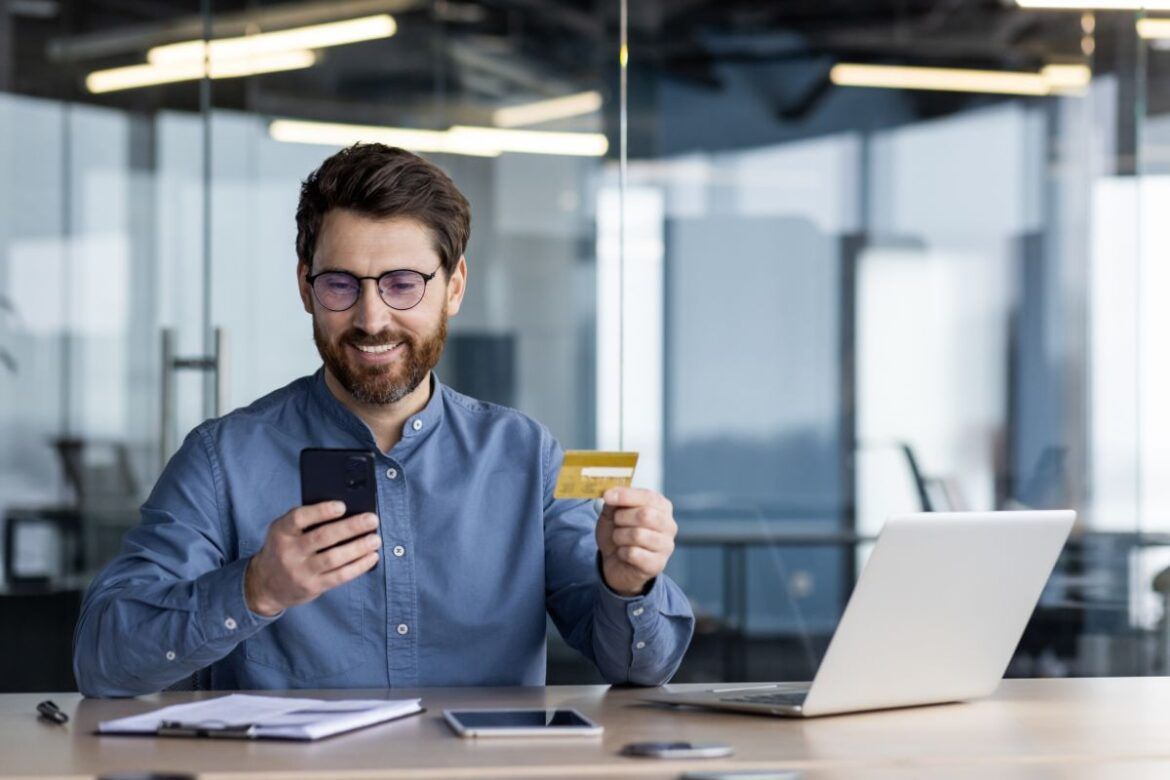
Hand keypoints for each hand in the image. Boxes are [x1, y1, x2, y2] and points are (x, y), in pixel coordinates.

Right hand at [244, 501, 380, 616]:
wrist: (265, 584)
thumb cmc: (283, 549)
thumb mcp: (284, 531)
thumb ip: (306, 521)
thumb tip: (346, 511)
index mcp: (281, 532)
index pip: (299, 518)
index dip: (321, 511)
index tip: (342, 506)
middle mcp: (289, 552)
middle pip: (323, 537)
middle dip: (351, 527)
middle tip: (372, 520)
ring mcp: (300, 571)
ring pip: (334, 558)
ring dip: (358, 548)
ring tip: (375, 539)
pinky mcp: (312, 587)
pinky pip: (339, 576)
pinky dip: (358, 566)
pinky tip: (371, 557)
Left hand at [596, 487, 676, 596]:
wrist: (616, 563)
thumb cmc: (619, 533)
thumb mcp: (612, 513)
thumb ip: (614, 502)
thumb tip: (610, 494)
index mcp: (661, 506)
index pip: (648, 496)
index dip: (626, 495)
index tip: (607, 496)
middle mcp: (669, 525)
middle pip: (645, 515)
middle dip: (622, 517)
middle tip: (615, 522)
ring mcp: (666, 546)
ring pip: (638, 535)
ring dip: (619, 536)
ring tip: (618, 538)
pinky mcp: (657, 564)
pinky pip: (634, 554)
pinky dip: (621, 552)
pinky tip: (623, 553)